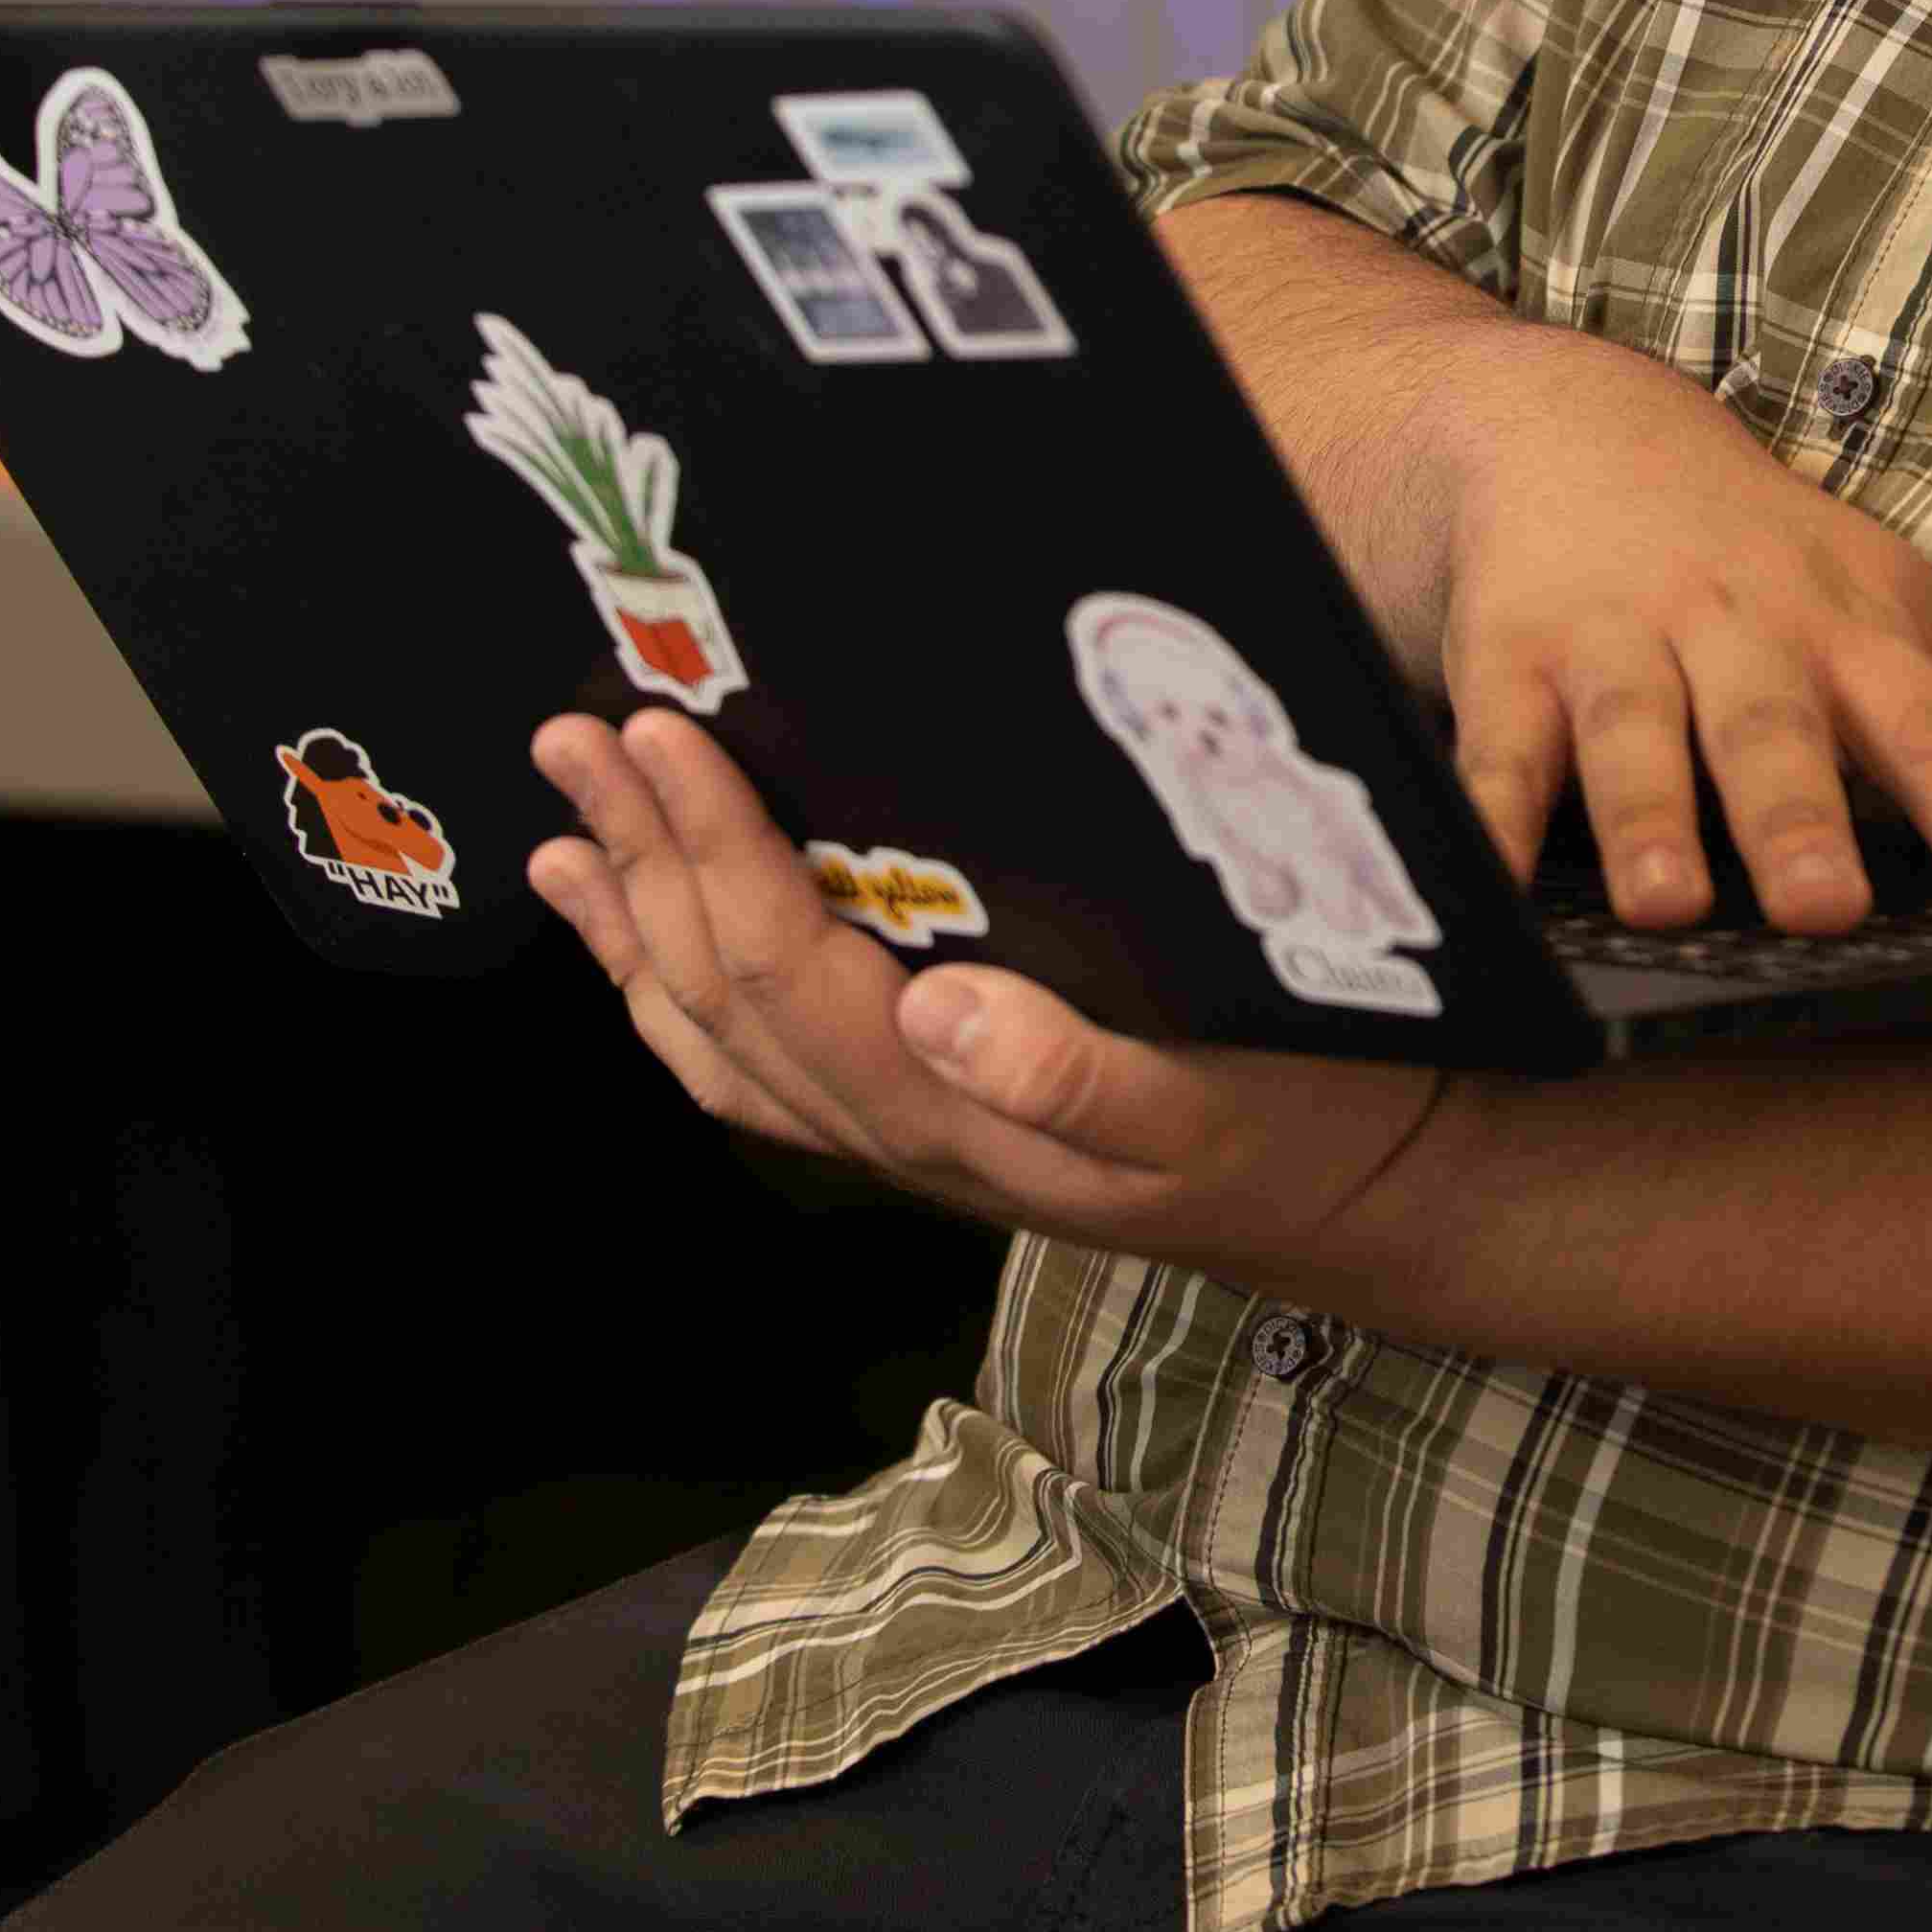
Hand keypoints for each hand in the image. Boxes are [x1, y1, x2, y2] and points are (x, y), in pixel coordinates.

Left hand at [525, 709, 1446, 1279]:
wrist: (1364, 1197)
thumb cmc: (1304, 1123)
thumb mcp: (1221, 1107)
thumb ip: (1081, 1077)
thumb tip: (944, 1011)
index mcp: (955, 1116)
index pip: (791, 972)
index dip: (714, 853)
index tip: (662, 735)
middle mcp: (898, 1133)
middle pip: (723, 995)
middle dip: (643, 860)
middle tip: (578, 734)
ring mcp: (896, 1136)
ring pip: (715, 1038)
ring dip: (632, 925)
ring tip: (567, 825)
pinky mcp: (916, 1121)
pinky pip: (754, 1067)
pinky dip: (675, 993)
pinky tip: (641, 936)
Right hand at [1426, 326, 1931, 932]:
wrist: (1568, 431)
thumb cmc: (1759, 566)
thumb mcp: (1885, 619)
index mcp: (1843, 634)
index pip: (1929, 726)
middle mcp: (1733, 633)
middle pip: (1769, 729)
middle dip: (1795, 818)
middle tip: (1826, 910)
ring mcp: (1613, 645)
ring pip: (1630, 735)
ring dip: (1645, 816)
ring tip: (1665, 903)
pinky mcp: (1503, 663)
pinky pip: (1492, 751)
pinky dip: (1486, 817)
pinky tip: (1487, 883)